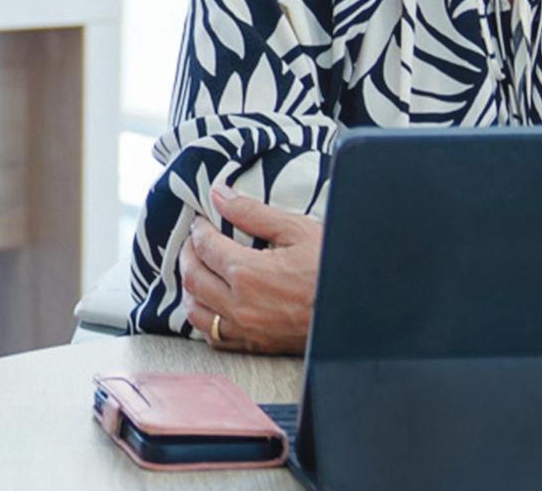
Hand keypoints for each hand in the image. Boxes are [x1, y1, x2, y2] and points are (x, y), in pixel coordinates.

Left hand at [180, 182, 321, 353]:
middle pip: (193, 278)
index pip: (206, 247)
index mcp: (248, 272)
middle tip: (194, 240)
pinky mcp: (252, 345)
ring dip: (190, 287)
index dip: (199, 230)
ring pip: (195, 311)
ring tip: (198, 269)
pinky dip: (203, 317)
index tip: (201, 221)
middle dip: (188, 254)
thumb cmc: (330, 266)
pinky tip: (210, 303)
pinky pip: (212, 335)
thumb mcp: (297, 229)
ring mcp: (244, 329)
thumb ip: (253, 212)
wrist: (353, 310)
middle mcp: (238, 304)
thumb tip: (220, 196)